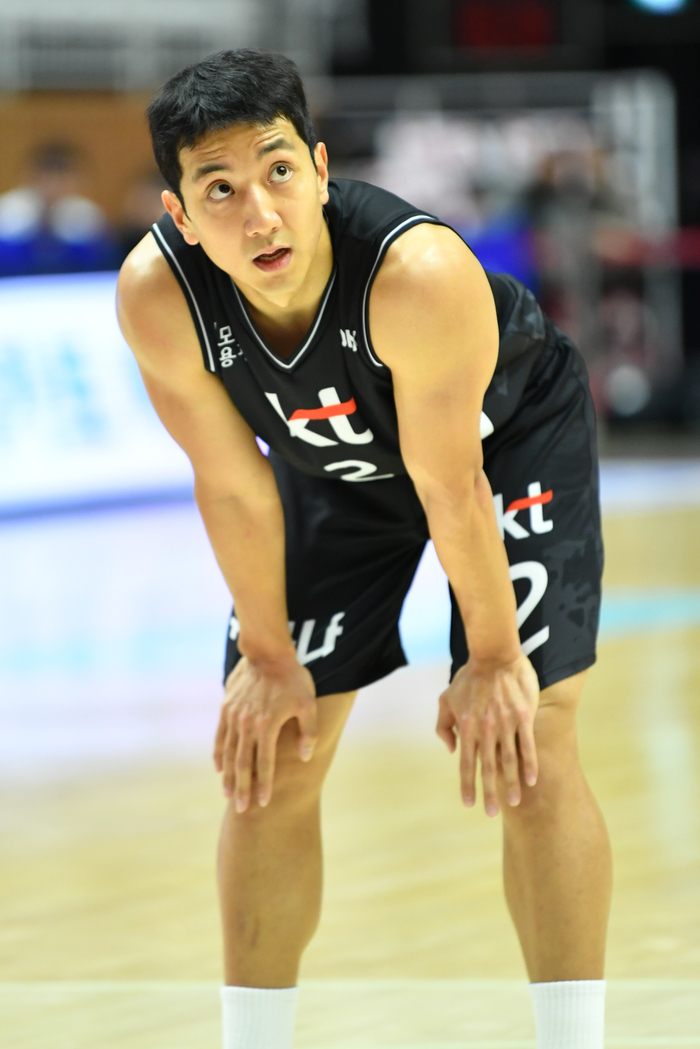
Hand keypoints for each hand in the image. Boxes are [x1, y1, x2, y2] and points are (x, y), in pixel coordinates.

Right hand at [213, 654, 316, 812]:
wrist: (267, 652)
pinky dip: (219, 754)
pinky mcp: (226, 709)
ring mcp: (234, 717)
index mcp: (268, 725)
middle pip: (243, 763)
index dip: (265, 784)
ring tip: (228, 795)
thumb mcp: (309, 703)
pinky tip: (218, 768)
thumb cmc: (292, 678)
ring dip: (228, 776)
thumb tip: (305, 757)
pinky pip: (220, 736)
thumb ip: (309, 731)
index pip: (265, 763)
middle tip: (242, 809)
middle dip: (242, 788)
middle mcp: (247, 724)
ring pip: (228, 753)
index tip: (264, 803)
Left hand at [436, 652, 538, 816]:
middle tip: (492, 814)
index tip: (469, 804)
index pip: (466, 764)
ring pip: (509, 760)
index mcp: (467, 727)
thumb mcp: (446, 699)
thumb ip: (444, 725)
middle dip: (489, 793)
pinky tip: (531, 780)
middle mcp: (486, 730)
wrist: (493, 655)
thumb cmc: (469, 678)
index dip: (467, 785)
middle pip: (488, 768)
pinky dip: (529, 764)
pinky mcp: (523, 716)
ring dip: (511, 783)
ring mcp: (506, 724)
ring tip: (514, 802)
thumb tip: (452, 749)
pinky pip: (527, 745)